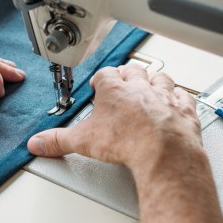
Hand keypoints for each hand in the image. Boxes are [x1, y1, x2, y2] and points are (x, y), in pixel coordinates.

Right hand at [27, 65, 202, 172]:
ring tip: (149, 85)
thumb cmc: (128, 141)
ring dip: (154, 80)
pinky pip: (184, 95)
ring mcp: (165, 96)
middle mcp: (141, 88)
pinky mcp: (184, 110)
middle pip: (133, 70)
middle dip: (126, 74)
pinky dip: (180, 97)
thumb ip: (57, 140)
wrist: (164, 152)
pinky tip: (177, 100)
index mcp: (115, 89)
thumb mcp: (83, 141)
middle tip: (122, 81)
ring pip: (160, 77)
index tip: (97, 85)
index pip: (105, 74)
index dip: (100, 78)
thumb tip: (38, 143)